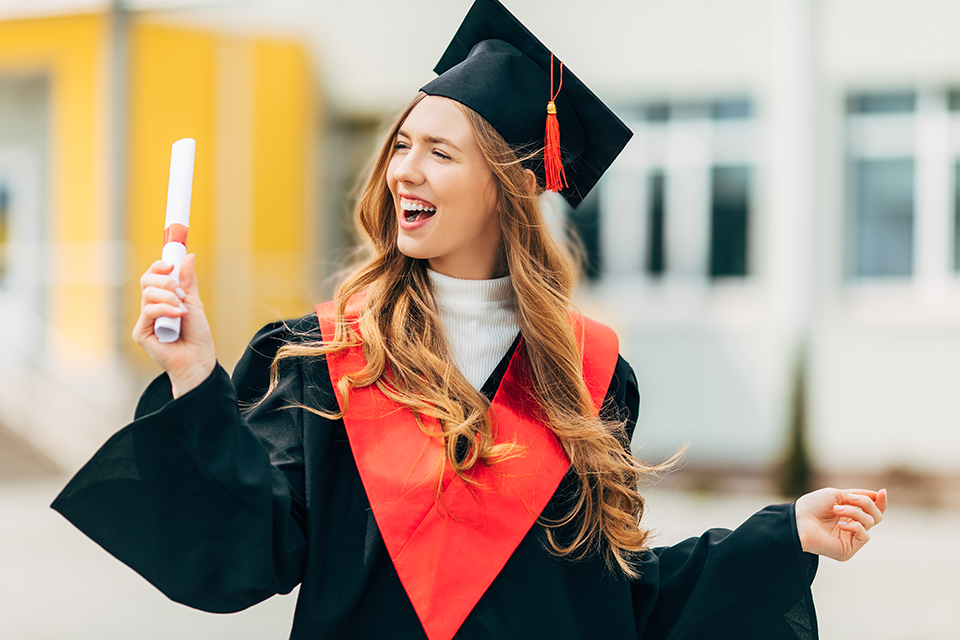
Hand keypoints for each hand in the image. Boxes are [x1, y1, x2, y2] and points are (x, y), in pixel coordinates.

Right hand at [132, 254, 215, 397]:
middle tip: (179, 292)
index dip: (159, 267)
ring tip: (182, 309)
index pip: (152, 276)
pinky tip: (178, 315)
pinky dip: (164, 310)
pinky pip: (148, 311)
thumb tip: (189, 256)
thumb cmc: (197, 334)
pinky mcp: (140, 332)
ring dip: (168, 297)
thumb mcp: (194, 302)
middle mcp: (151, 308)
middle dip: (165, 281)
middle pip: (146, 281)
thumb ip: (187, 281)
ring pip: (148, 295)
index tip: (171, 265)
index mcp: (162, 299)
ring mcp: (145, 320)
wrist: (198, 357)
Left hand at [795, 488, 886, 560]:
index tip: (882, 492)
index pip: (873, 510)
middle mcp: (852, 527)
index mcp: (850, 514)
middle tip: (850, 499)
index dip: (880, 502)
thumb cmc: (813, 506)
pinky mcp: (848, 550)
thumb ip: (858, 495)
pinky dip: (855, 526)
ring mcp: (851, 539)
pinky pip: (864, 536)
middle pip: (876, 516)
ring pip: (869, 523)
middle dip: (867, 504)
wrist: (798, 520)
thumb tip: (880, 494)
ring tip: (836, 510)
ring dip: (854, 512)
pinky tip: (841, 524)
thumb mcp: (837, 495)